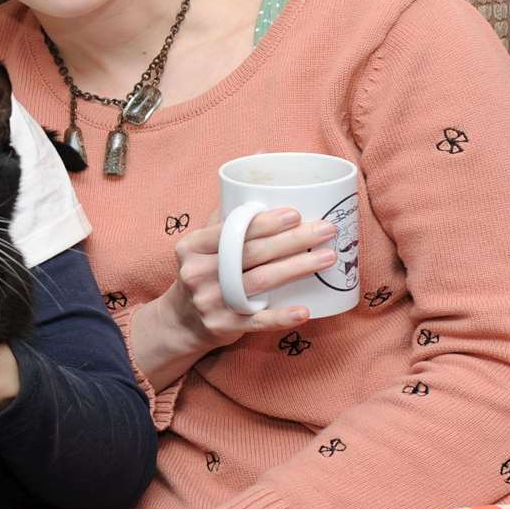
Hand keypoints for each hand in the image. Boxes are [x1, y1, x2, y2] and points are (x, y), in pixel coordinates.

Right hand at [132, 208, 335, 389]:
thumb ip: (224, 220)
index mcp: (192, 246)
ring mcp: (210, 301)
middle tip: (326, 230)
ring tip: (328, 257)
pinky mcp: (223, 326)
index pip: (231, 230)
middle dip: (294, 240)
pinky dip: (281, 316)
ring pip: (260, 282)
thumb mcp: (200, 246)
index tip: (295, 214)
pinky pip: (257, 321)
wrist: (181, 322)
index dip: (264, 222)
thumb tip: (256, 182)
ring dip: (298, 268)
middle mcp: (197, 272)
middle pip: (252, 253)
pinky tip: (304, 310)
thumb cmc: (203, 273)